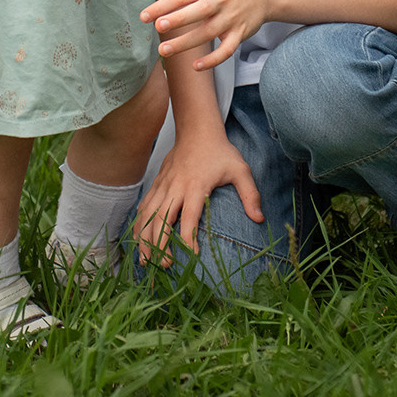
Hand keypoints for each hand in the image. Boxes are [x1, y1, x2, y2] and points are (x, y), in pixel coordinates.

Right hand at [132, 127, 261, 264]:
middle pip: (161, 220)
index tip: (193, 255)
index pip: (189, 218)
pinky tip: (138, 238)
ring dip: (144, 239)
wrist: (197, 129)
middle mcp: (175, 187)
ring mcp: (163, 185)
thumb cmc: (220, 151)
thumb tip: (259, 219)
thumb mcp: (240, 170)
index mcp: (195, 186)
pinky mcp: (157, 183)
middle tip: (164, 266)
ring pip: (148, 215)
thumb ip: (250, 195)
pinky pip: (144, 206)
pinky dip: (139, 224)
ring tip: (145, 261)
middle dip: (159, 246)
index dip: (188, 239)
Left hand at [141, 0, 277, 70]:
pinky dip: (213, 60)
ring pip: (207, 33)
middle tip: (158, 27)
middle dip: (177, 20)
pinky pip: (226, 50)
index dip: (162, 5)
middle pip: (196, 12)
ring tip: (164, 50)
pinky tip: (195, 66)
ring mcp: (230, 18)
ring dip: (186, 43)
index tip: (144, 16)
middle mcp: (219, 0)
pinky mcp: (239, 34)